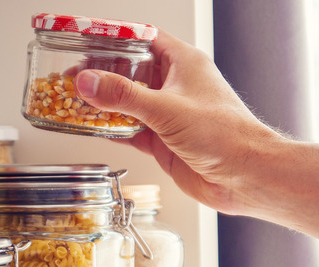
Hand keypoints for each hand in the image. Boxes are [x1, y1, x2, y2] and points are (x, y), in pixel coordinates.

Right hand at [74, 29, 284, 215]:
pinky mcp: (164, 140)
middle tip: (74, 73)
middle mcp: (175, 85)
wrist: (244, 176)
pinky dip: (112, 128)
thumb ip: (124, 96)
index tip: (88, 39)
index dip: (115, 37)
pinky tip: (93, 127)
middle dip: (103, 72)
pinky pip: (131, 129)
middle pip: (131, 70)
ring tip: (75, 98)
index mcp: (183, 63)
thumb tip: (89, 82)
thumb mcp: (166, 109)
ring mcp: (169, 114)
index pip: (143, 38)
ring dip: (104, 102)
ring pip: (128, 102)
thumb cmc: (225, 134)